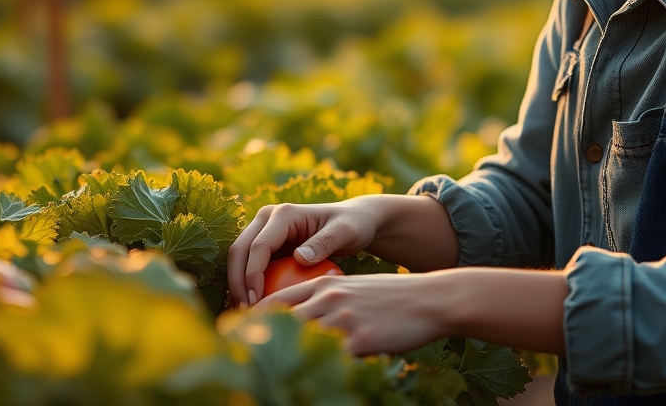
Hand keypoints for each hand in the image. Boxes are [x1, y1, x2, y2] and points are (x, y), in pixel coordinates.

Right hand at [227, 199, 381, 307]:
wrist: (353, 220)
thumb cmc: (352, 225)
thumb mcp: (345, 232)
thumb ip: (324, 243)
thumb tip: (299, 258)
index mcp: (283, 214)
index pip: (258, 246)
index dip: (252, 275)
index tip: (257, 301)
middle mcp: (267, 219)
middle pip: (239, 251)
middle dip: (237, 282)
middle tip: (246, 312)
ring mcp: (264, 231)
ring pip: (239, 259)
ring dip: (237, 286)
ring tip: (245, 314)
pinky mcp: (266, 245)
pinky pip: (249, 266)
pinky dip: (247, 285)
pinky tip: (253, 308)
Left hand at [261, 266, 569, 356]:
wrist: (430, 300)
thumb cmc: (393, 298)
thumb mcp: (355, 289)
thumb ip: (327, 299)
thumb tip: (304, 318)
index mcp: (324, 284)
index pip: (275, 300)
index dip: (251, 319)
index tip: (235, 336)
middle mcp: (327, 298)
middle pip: (277, 320)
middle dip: (254, 339)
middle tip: (236, 359)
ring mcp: (343, 318)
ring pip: (297, 338)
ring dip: (277, 356)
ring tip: (261, 374)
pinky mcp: (360, 339)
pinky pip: (329, 358)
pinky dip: (314, 369)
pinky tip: (307, 381)